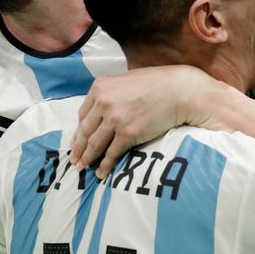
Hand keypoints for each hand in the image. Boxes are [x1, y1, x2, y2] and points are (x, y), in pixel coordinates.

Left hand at [71, 66, 210, 178]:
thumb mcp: (126, 80)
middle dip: (78, 148)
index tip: (76, 142)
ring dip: (87, 158)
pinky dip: (105, 165)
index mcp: (100, 88)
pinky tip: (101, 172)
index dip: (79, 131)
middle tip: (74, 159)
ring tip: (83, 167)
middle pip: (85, 131)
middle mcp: (103, 103)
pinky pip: (112, 153)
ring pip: (95, 144)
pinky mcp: (128, 133)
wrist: (180, 91)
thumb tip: (103, 108)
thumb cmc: (157, 83)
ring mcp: (114, 119)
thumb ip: (111, 93)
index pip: (83, 114)